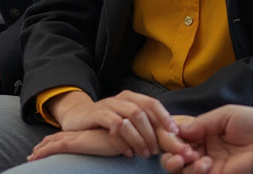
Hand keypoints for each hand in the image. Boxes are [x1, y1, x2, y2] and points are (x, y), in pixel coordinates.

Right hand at [48, 90, 178, 159]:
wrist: (77, 118)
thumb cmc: (106, 123)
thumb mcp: (126, 121)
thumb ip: (144, 126)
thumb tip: (168, 138)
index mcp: (130, 97)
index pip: (152, 103)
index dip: (165, 117)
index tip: (175, 133)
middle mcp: (120, 98)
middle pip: (143, 110)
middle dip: (153, 132)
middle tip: (157, 150)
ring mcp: (108, 105)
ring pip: (131, 116)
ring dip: (141, 137)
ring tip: (145, 154)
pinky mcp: (96, 114)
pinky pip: (115, 124)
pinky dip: (124, 140)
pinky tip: (128, 152)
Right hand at [159, 105, 252, 173]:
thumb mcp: (225, 115)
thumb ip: (201, 122)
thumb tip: (178, 129)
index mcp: (204, 131)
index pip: (178, 135)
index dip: (170, 135)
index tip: (171, 132)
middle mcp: (204, 149)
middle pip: (173, 153)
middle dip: (171, 151)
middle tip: (181, 149)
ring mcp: (210, 165)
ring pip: (181, 169)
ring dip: (181, 163)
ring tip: (191, 156)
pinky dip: (195, 171)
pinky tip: (206, 163)